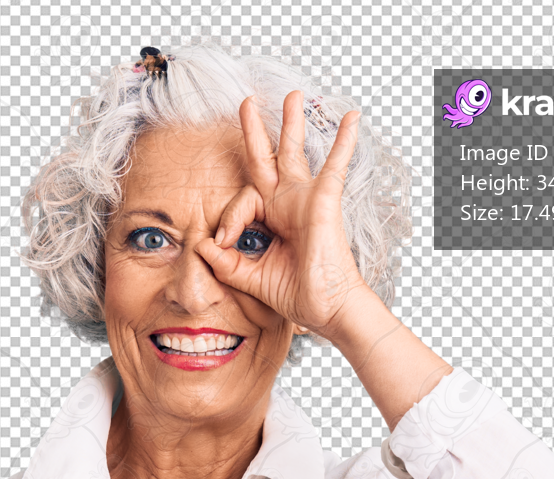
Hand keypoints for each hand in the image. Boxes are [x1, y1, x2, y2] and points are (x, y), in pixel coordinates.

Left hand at [195, 90, 368, 337]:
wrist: (326, 310)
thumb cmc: (297, 295)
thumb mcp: (251, 278)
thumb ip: (226, 263)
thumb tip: (202, 245)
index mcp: (272, 219)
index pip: (242, 201)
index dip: (229, 219)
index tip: (224, 243)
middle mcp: (287, 204)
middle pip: (267, 159)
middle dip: (256, 131)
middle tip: (247, 103)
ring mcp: (306, 199)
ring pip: (294, 152)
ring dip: (292, 122)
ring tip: (292, 94)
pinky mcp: (323, 200)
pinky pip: (336, 164)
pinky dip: (344, 141)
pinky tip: (351, 116)